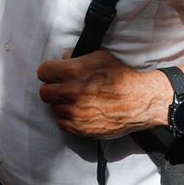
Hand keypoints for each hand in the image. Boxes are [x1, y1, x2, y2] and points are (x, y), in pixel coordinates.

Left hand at [37, 49, 167, 138]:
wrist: (140, 101)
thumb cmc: (122, 76)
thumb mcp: (99, 56)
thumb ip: (76, 56)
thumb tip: (62, 58)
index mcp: (73, 72)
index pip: (42, 71)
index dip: (49, 72)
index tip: (54, 74)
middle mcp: (71, 93)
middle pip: (44, 92)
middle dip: (52, 89)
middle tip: (63, 88)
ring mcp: (75, 113)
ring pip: (53, 109)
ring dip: (61, 104)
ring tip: (75, 100)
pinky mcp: (80, 129)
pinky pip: (62, 124)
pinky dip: (68, 119)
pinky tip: (80, 112)